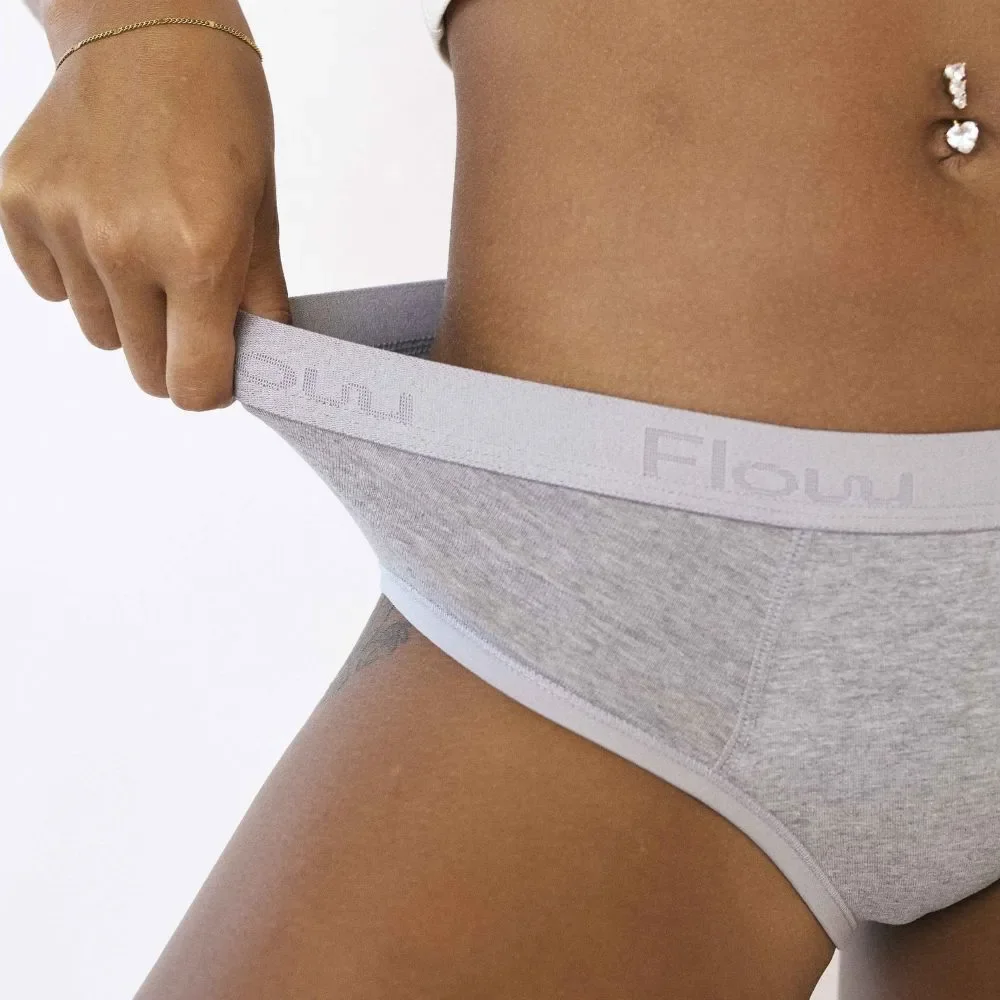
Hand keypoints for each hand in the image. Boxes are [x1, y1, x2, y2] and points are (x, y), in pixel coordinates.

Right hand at [0, 22, 291, 408]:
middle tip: (190, 306)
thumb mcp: (262, 215)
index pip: (192, 386)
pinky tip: (104, 223)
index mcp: (198, 253)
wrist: (144, 28)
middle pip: (144, 371)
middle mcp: (123, 247)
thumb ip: (258, 304)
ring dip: (127, 314)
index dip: (210, 388)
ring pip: (99, 333)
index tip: (218, 370)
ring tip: (147, 247)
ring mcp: (63, 226)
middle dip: (172, 353)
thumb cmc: (219, 115)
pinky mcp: (18, 206)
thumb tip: (258, 367)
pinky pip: (53, 290)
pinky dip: (81, 276)